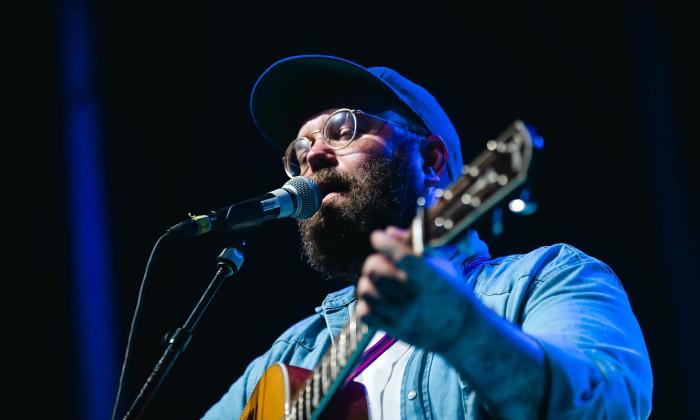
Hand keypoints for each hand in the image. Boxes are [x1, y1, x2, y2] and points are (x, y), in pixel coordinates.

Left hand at [356, 226, 476, 352]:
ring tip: (379, 281)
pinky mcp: (392, 330)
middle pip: (377, 272)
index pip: (403, 257)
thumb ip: (416, 248)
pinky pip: (364, 313)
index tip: (378, 237)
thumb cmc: (453, 294)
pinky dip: (367, 303)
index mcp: (432, 280)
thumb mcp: (443, 267)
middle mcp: (415, 298)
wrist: (460, 333)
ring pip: (366, 291)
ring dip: (369, 281)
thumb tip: (390, 231)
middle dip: (375, 261)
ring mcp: (401, 316)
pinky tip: (378, 298)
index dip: (386, 244)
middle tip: (382, 262)